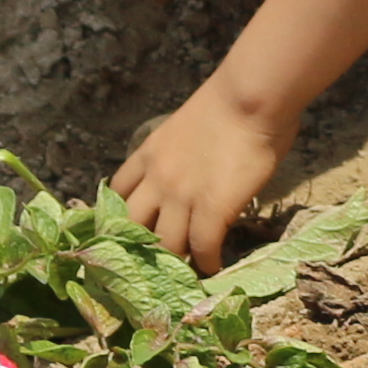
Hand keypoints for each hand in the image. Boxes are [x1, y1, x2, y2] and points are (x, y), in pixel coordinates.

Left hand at [113, 83, 291, 263]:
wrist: (250, 97)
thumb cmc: (228, 103)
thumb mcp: (182, 127)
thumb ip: (176, 154)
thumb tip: (189, 172)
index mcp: (148, 155)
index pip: (117, 192)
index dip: (119, 214)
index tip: (128, 229)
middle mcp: (157, 179)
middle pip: (133, 226)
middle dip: (140, 245)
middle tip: (154, 260)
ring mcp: (181, 196)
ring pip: (165, 244)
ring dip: (174, 260)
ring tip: (186, 270)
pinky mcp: (212, 210)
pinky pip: (202, 247)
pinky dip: (206, 261)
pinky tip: (213, 266)